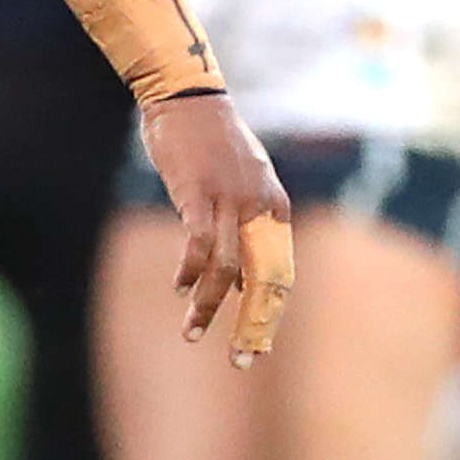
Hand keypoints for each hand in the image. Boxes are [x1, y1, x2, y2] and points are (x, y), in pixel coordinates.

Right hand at [139, 94, 292, 363]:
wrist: (190, 98)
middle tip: (242, 360)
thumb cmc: (214, 145)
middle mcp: (261, 208)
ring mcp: (231, 201)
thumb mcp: (244, 187)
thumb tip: (246, 284)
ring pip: (228, 269)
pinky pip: (199, 245)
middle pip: (264, 281)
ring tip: (192, 332)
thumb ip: (249, 232)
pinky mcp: (199, 195)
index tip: (259, 346)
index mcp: (277, 209)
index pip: (280, 275)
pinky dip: (189, 272)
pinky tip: (179, 287)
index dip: (271, 314)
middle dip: (253, 325)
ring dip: (210, 306)